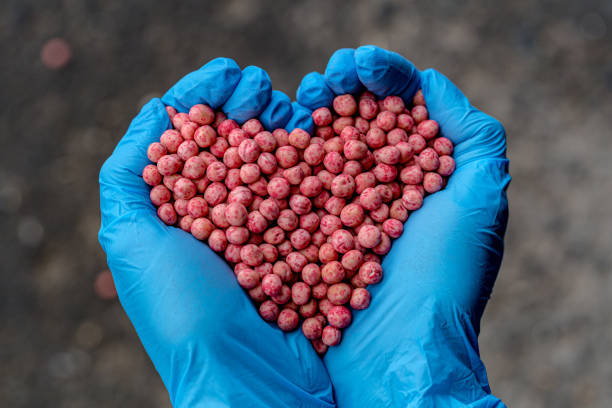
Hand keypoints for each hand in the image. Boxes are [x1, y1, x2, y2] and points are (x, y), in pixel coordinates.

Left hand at [98, 59, 334, 407]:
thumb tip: (155, 110)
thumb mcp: (133, 242)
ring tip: (289, 106)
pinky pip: (316, 193)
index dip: (207, 99)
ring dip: (284, 124)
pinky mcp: (310, 242)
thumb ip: (129, 175)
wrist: (248, 380)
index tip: (227, 74)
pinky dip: (319, 159)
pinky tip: (318, 136)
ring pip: (279, 160)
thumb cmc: (183, 313)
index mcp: (182, 211)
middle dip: (249, 105)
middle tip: (260, 86)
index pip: (193, 138)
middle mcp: (227, 216)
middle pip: (238, 142)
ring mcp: (272, 227)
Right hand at [295, 46, 509, 406]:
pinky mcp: (304, 233)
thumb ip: (474, 136)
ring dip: (308, 116)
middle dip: (339, 91)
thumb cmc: (444, 277)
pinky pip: (288, 189)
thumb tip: (432, 83)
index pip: (399, 111)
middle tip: (323, 80)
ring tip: (300, 100)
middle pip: (355, 124)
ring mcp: (337, 212)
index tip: (359, 64)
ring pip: (320, 149)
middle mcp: (378, 191)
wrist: (399, 353)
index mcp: (420, 177)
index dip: (381, 79)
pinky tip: (274, 135)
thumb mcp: (479, 200)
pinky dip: (280, 156)